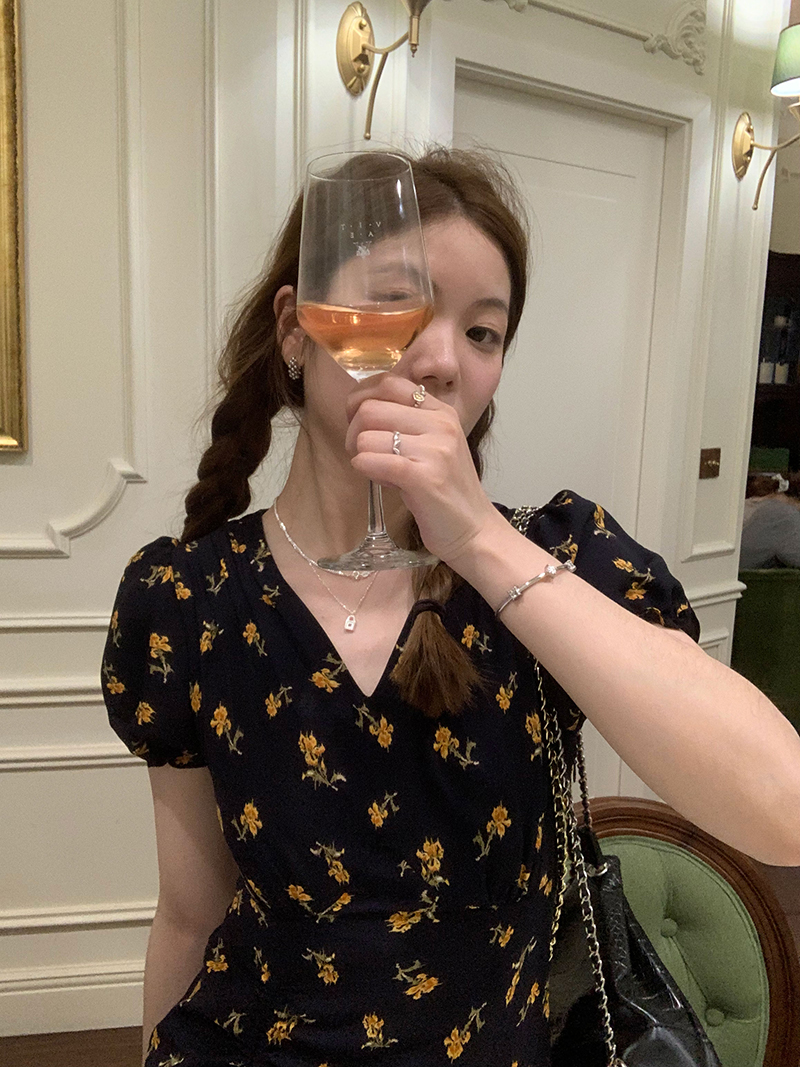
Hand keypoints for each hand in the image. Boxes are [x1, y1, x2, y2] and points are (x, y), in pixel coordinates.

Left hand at [344, 375, 500, 565]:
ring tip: (376, 470)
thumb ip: (406, 425)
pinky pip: (373, 460)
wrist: (474, 531)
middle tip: (359, 452)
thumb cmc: (446, 492)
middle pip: (371, 408)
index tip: (360, 424)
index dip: (363, 401)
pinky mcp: (424, 477)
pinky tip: (377, 479)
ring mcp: (435, 450)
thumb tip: (360, 410)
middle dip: (353, 431)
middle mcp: (441, 424)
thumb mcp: (433, 447)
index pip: (390, 383)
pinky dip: (364, 468)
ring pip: (366, 437)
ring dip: (359, 455)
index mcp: (442, 412)